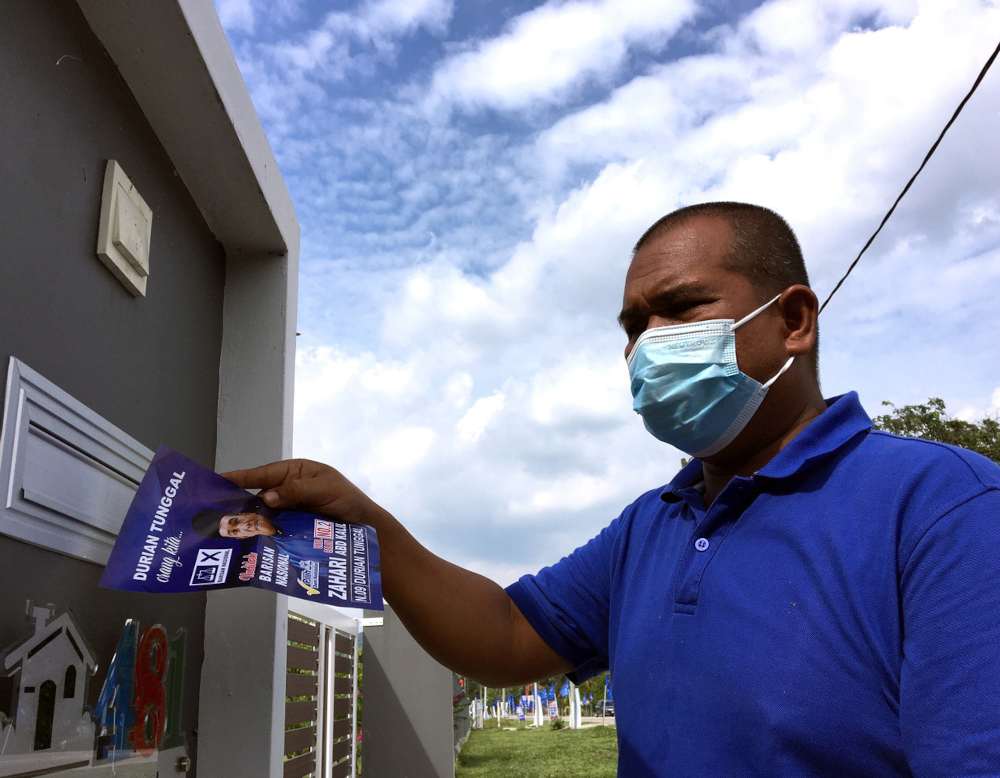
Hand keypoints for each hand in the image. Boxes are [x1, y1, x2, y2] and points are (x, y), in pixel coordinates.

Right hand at [222, 459, 378, 525]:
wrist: (365, 527)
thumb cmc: (348, 500)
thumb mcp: (325, 488)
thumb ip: (297, 490)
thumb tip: (267, 496)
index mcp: (294, 472)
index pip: (262, 473)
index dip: (239, 477)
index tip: (217, 480)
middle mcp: (287, 491)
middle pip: (258, 496)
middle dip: (241, 504)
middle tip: (218, 514)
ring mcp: (288, 511)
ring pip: (264, 516)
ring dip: (251, 523)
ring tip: (230, 532)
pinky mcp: (291, 529)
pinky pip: (273, 530)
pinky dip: (264, 536)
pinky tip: (252, 543)